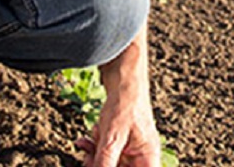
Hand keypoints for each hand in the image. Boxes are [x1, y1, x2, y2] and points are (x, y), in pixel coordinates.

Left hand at [74, 47, 160, 166]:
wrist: (122, 76)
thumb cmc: (125, 104)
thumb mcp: (112, 138)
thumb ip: (105, 163)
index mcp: (148, 157)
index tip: (104, 166)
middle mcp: (141, 155)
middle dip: (101, 166)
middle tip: (88, 161)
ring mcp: (130, 148)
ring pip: (110, 164)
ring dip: (94, 158)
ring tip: (87, 145)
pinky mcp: (119, 140)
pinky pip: (105, 153)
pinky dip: (94, 148)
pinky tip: (86, 140)